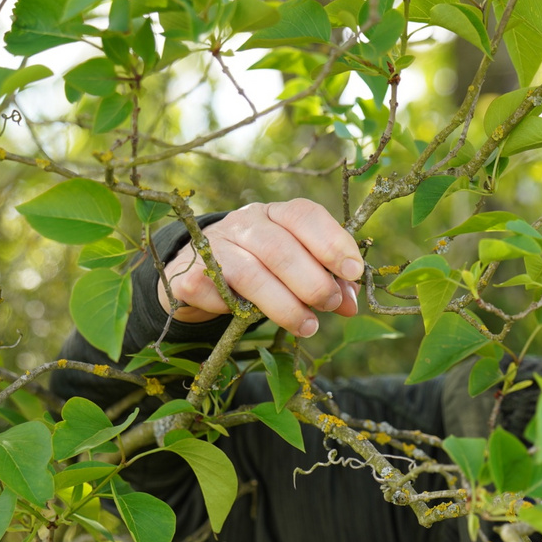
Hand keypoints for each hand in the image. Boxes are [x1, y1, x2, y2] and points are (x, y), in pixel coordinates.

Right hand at [158, 199, 363, 335]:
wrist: (194, 272)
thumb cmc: (260, 267)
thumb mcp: (295, 266)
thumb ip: (326, 279)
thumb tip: (351, 304)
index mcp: (275, 214)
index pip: (304, 215)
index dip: (333, 242)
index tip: (354, 272)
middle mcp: (244, 223)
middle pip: (281, 249)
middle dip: (313, 282)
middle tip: (331, 305)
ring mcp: (214, 246)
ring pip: (252, 275)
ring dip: (285, 306)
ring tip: (308, 327)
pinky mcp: (188, 274)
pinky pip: (217, 295)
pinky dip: (239, 311)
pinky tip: (252, 321)